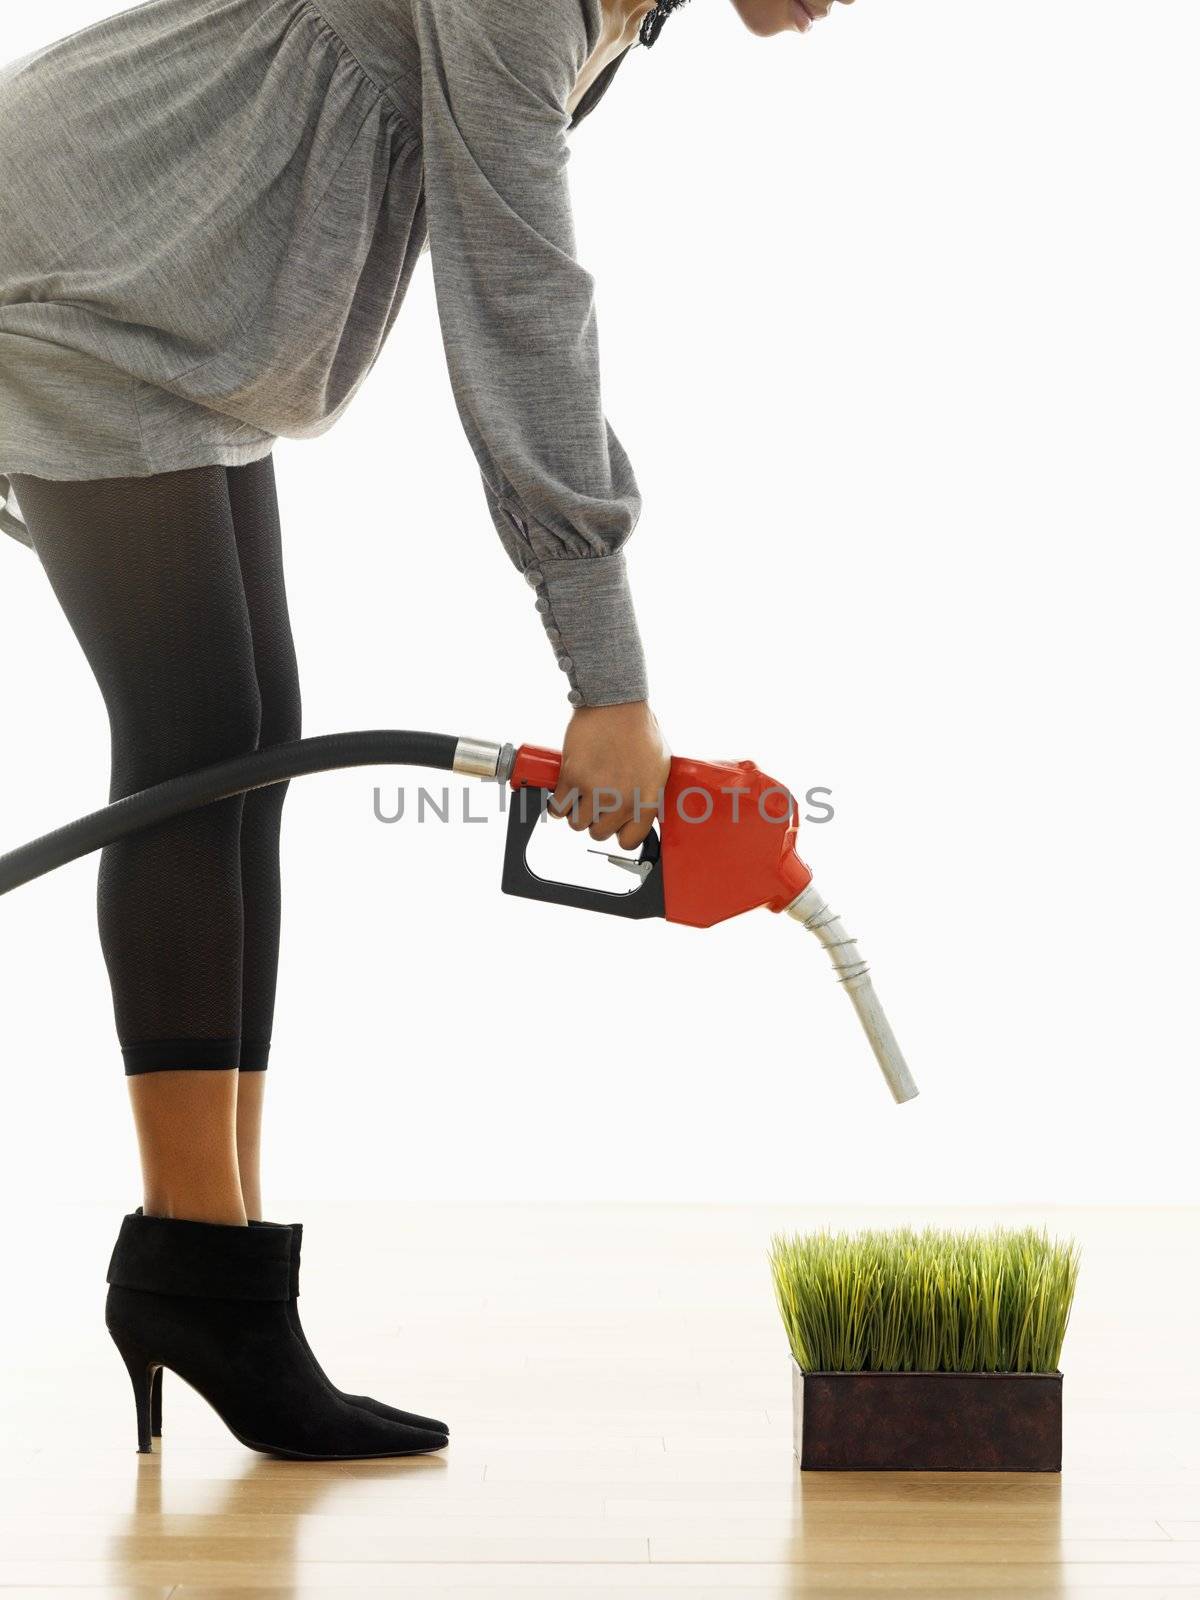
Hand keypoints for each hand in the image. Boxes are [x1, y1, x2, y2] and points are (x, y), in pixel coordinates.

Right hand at [550, 702, 671, 849]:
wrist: (615, 703)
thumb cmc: (638, 729)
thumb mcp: (659, 766)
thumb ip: (650, 794)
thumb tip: (642, 813)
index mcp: (646, 800)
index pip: (629, 841)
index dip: (618, 833)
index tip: (613, 824)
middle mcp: (622, 800)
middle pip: (598, 834)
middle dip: (594, 820)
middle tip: (594, 803)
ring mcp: (596, 791)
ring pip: (576, 824)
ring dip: (575, 812)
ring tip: (580, 795)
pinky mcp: (573, 778)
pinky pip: (558, 807)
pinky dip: (557, 802)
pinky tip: (564, 790)